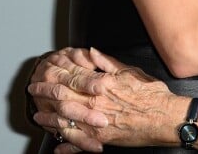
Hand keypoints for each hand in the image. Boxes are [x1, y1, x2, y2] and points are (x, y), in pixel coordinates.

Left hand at [31, 48, 184, 151]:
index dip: (54, 76)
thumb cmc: (151, 94)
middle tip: (33, 90)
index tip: (43, 74)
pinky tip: (57, 147)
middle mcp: (95, 105)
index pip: (70, 78)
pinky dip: (66, 146)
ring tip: (38, 117)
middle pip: (62, 99)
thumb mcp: (129, 71)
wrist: (164, 117)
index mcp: (101, 85)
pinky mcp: (102, 140)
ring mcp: (97, 124)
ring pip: (65, 122)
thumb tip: (91, 52)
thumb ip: (107, 63)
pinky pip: (79, 144)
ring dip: (49, 120)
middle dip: (44, 94)